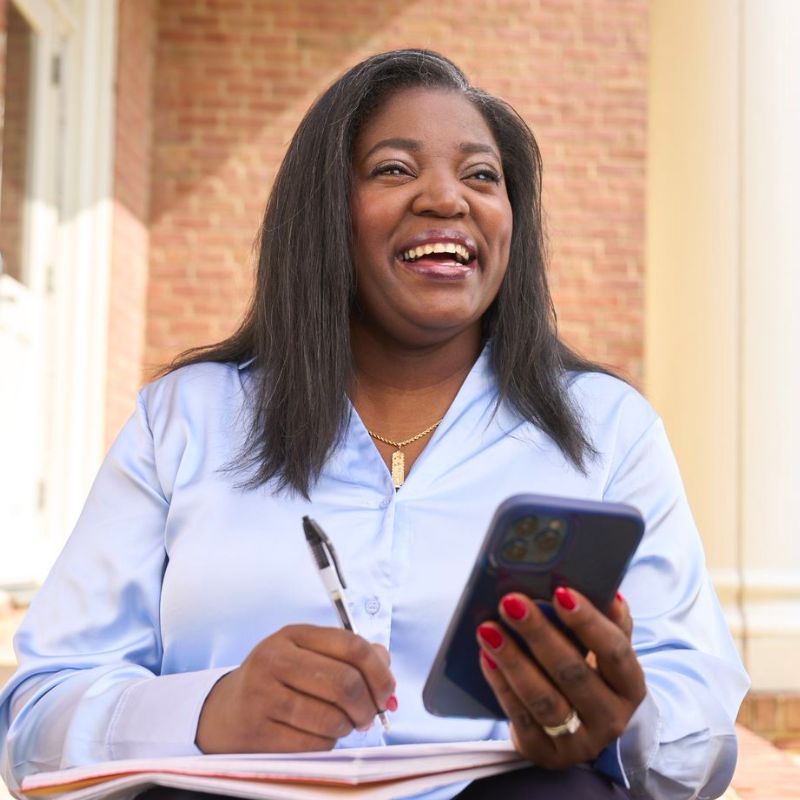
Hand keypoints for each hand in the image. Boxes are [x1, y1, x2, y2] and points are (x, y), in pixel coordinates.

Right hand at [196, 624, 395, 752]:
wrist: (226, 711)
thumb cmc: (278, 681)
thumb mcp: (307, 654)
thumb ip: (348, 654)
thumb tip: (385, 664)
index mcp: (294, 635)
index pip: (351, 646)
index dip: (379, 671)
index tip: (387, 691)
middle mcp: (275, 659)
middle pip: (344, 683)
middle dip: (368, 706)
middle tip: (369, 716)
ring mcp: (263, 696)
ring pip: (331, 717)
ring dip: (348, 727)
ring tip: (343, 724)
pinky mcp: (258, 731)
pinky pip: (314, 744)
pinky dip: (328, 744)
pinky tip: (321, 736)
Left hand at [476, 589, 645, 768]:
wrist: (582, 728)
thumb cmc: (591, 673)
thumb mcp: (606, 651)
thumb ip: (609, 621)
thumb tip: (609, 591)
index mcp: (630, 686)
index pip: (614, 651)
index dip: (589, 622)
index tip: (560, 591)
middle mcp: (611, 719)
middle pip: (573, 674)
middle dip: (539, 634)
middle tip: (511, 602)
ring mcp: (580, 742)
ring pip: (543, 700)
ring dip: (513, 660)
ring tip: (488, 630)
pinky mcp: (546, 755)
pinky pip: (520, 717)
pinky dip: (501, 685)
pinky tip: (486, 658)